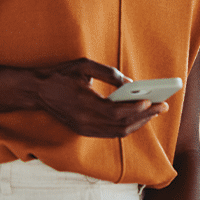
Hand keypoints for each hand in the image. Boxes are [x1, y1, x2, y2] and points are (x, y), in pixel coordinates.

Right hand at [32, 58, 167, 136]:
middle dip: (145, 116)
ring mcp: (84, 129)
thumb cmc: (61, 75)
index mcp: (84, 105)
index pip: (117, 112)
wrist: (37, 91)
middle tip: (162, 107)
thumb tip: (130, 84)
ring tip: (154, 112)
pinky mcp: (84, 131)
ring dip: (138, 123)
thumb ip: (109, 74)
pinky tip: (138, 117)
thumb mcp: (84, 66)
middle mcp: (85, 122)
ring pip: (118, 133)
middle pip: (122, 125)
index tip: (152, 102)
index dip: (136, 109)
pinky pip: (111, 133)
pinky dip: (127, 127)